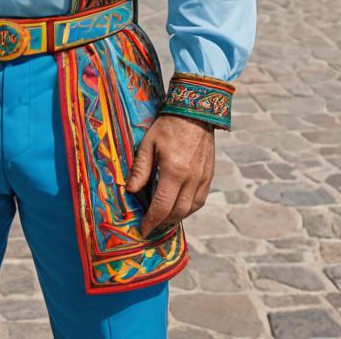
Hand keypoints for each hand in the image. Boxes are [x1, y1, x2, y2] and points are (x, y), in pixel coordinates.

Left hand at [126, 114, 214, 237]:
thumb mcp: (148, 143)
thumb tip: (130, 190)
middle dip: (163, 223)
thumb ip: (140, 169)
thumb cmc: (168, 125)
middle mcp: (191, 178)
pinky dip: (189, 208)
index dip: (152, 221)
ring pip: (191, 208)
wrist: (195, 111)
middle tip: (151, 226)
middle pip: (178, 212)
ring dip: (177, 218)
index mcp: (174, 171)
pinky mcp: (210, 174)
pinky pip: (201, 199)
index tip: (143, 229)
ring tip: (163, 219)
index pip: (162, 206)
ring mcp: (203, 177)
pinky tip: (179, 207)